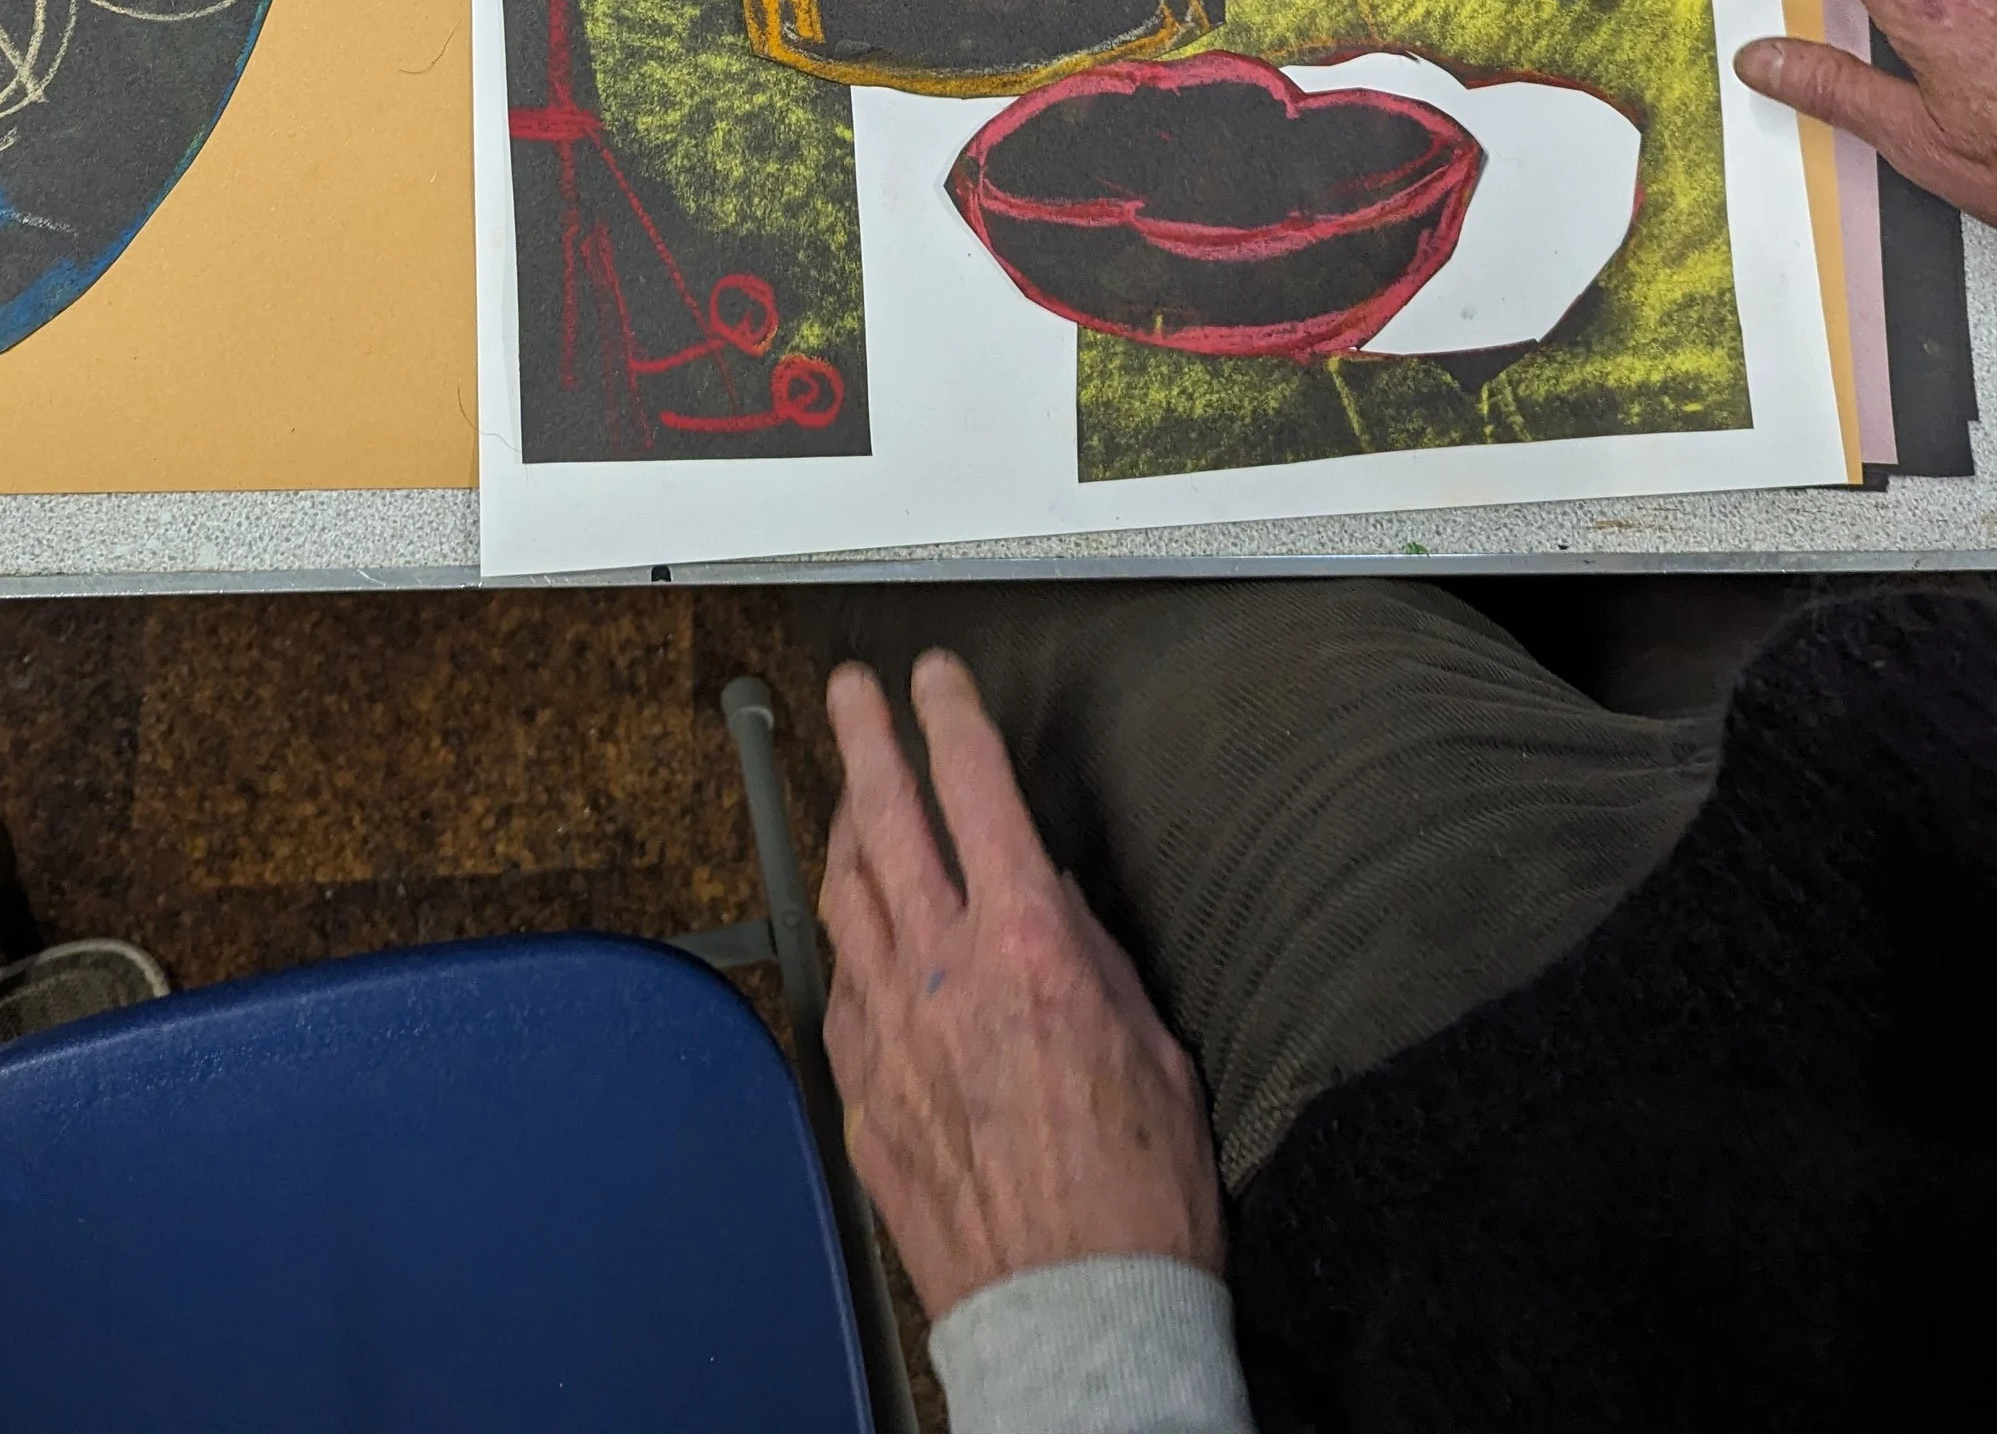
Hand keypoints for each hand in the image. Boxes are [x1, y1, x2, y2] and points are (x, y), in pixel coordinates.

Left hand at [818, 647, 1224, 1324]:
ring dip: (845, 832)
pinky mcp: (864, 1096)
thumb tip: (1056, 905)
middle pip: (884, 821)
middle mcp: (945, 975)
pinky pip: (842, 989)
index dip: (950, 718)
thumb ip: (1094, 961)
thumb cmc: (1138, 1199)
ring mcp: (891, 1034)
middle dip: (864, 740)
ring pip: (846, 897)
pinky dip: (848, 942)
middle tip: (851, 694)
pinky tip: (856, 933)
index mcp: (1028, 949)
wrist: (1079, 1317)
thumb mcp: (1154, 1048)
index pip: (976, 793)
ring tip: (848, 797)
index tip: (936, 680)